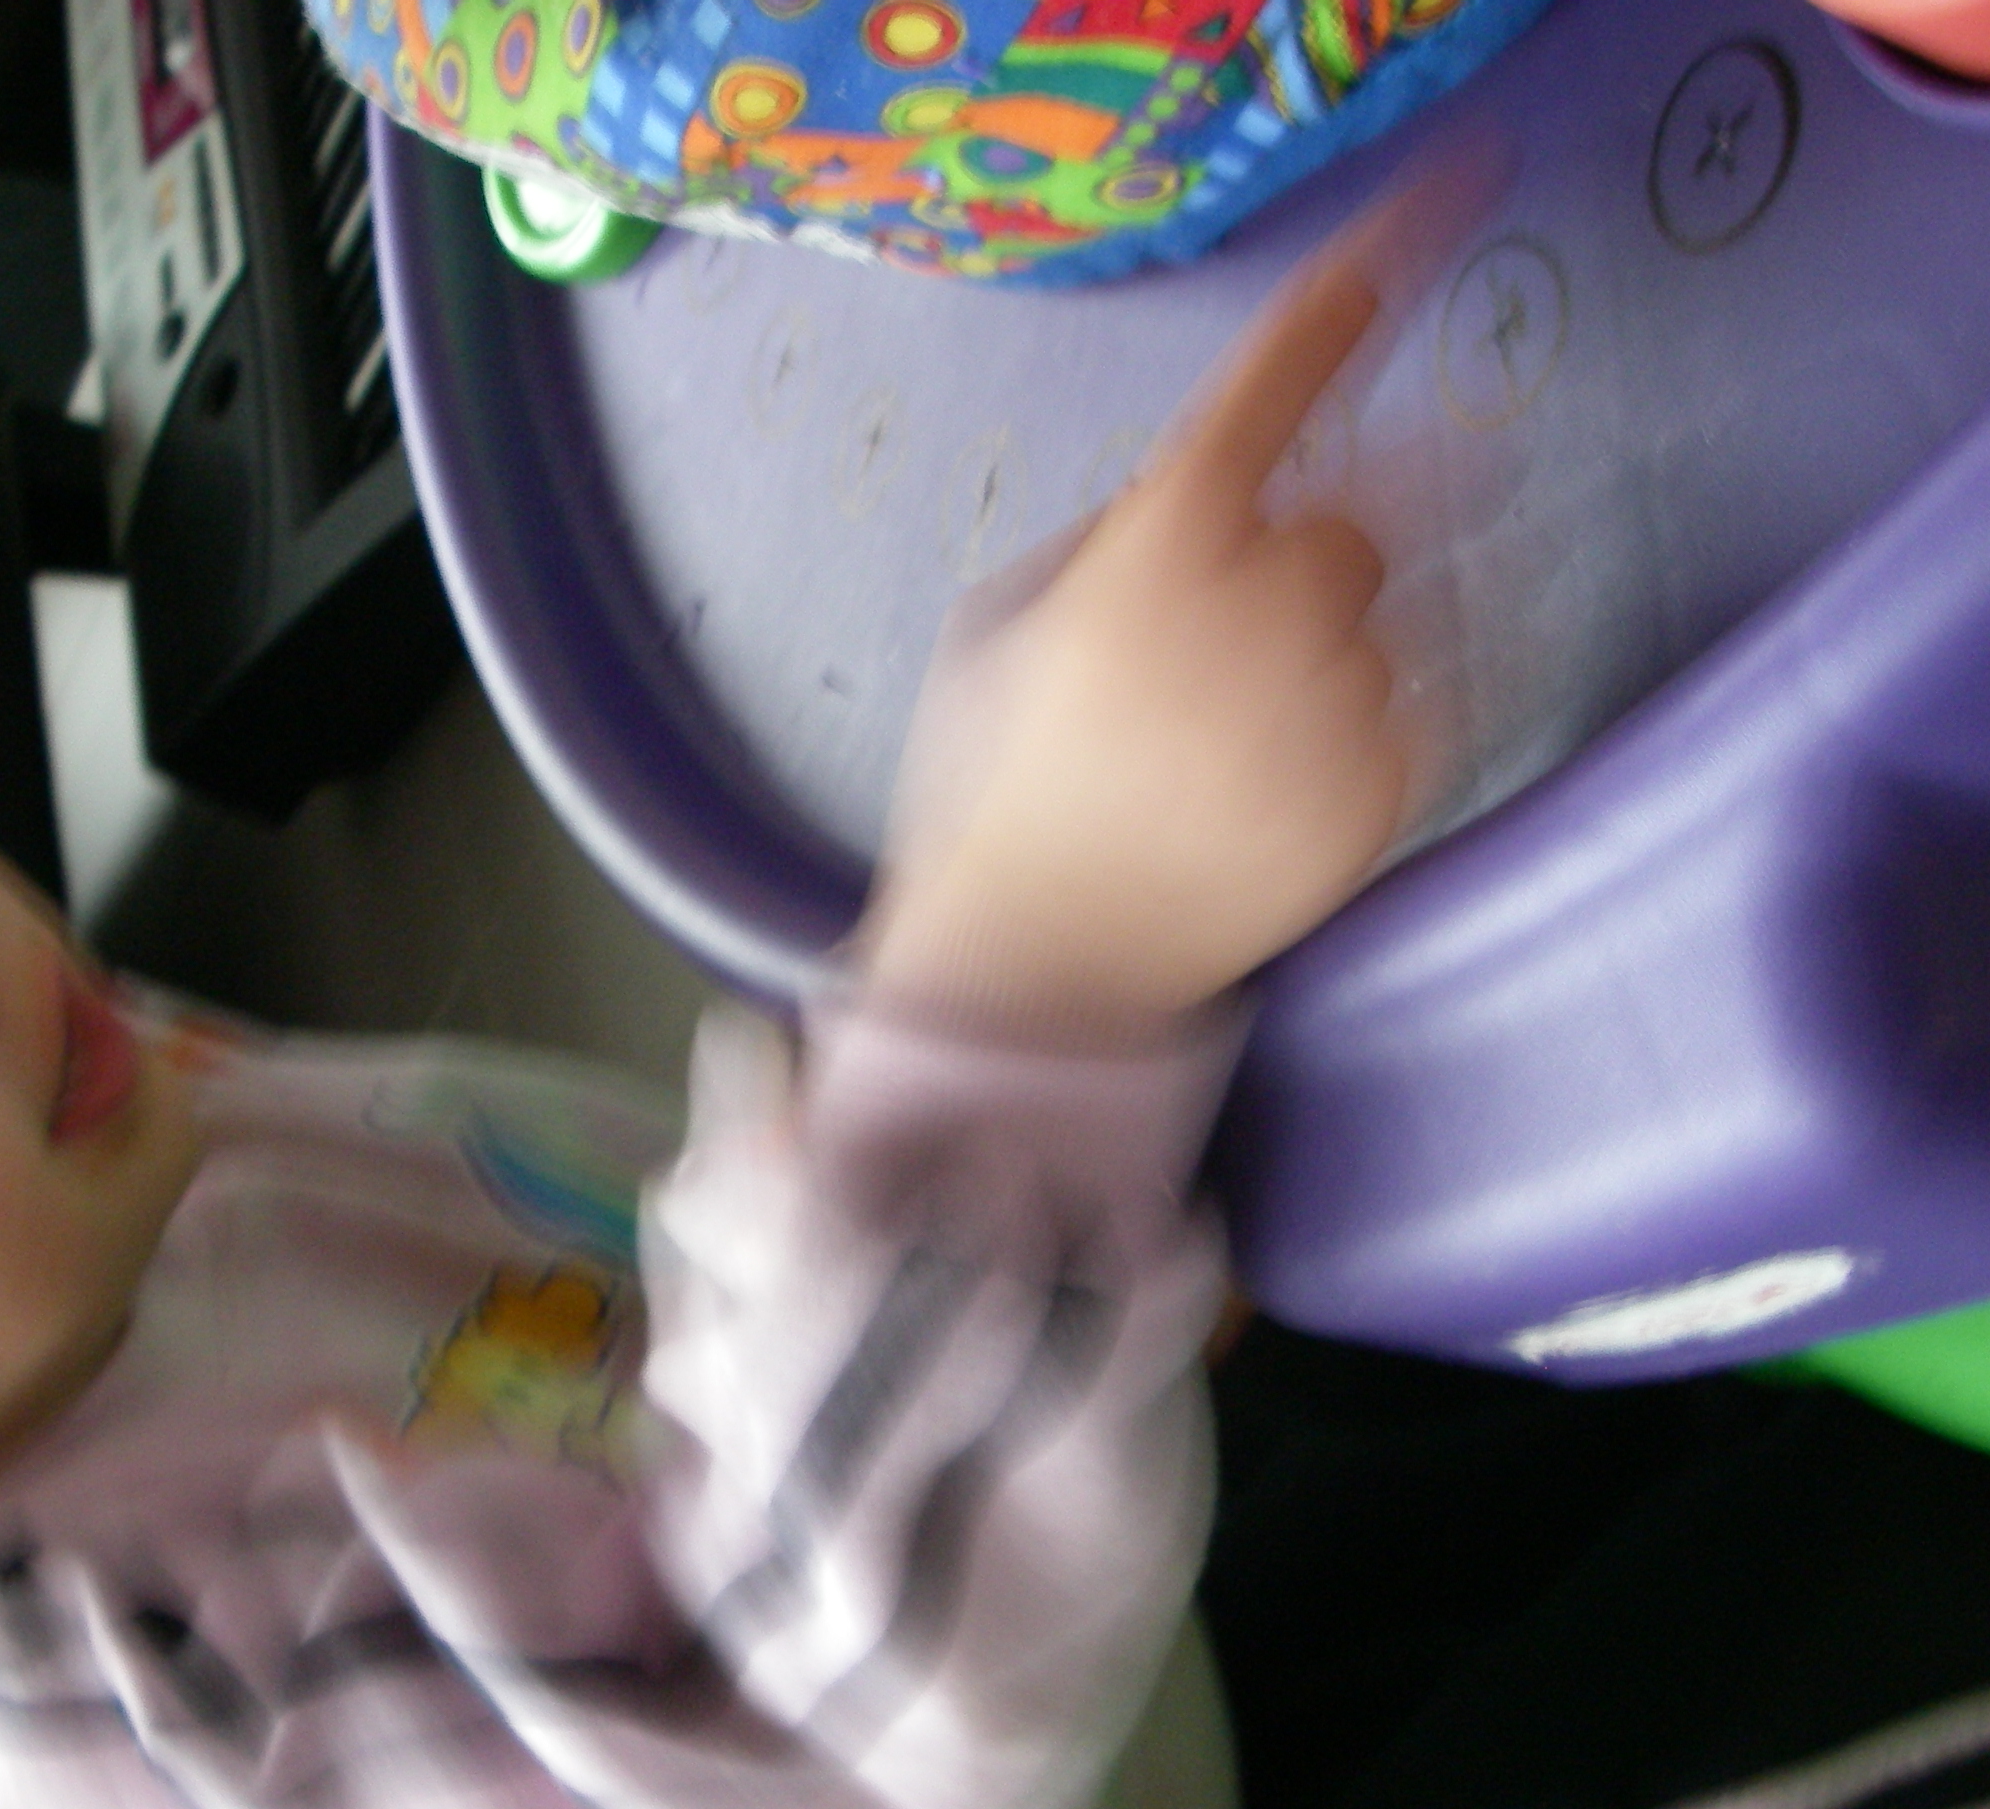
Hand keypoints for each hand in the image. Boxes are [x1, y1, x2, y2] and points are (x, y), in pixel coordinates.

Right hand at [860, 178, 1462, 1041]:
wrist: (1042, 962)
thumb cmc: (1001, 785)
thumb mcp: (1001, 627)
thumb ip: (1113, 538)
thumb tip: (1213, 503)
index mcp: (1151, 558)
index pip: (1270, 395)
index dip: (1342, 309)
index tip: (1421, 229)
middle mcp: (1259, 616)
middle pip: (1358, 521)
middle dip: (1306, 563)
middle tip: (1226, 646)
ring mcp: (1333, 708)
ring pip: (1395, 616)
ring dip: (1335, 650)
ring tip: (1242, 737)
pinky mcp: (1386, 792)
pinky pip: (1424, 704)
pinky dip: (1364, 726)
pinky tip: (1276, 778)